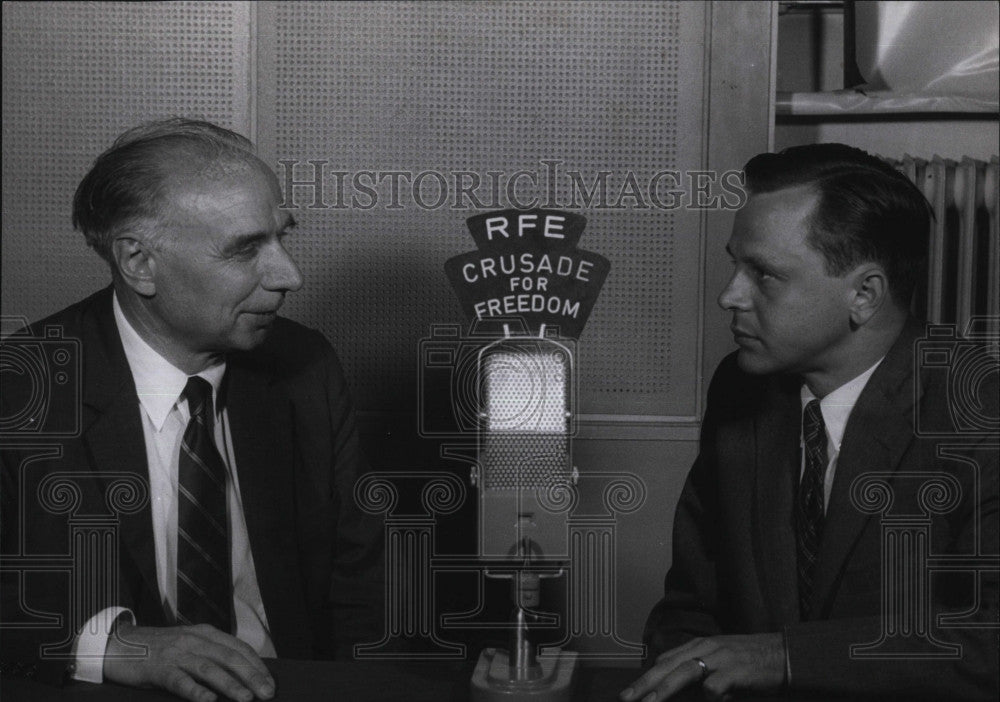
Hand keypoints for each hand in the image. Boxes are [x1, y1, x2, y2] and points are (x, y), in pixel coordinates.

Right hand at [103, 622, 275, 701]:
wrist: (119, 644)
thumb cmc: (159, 649)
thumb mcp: (190, 645)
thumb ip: (212, 654)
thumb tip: (241, 674)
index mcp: (206, 633)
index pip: (239, 648)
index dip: (257, 665)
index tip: (270, 682)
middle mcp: (194, 640)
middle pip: (230, 658)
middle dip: (252, 676)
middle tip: (267, 693)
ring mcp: (177, 653)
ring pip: (210, 668)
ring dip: (231, 685)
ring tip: (246, 699)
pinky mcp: (159, 669)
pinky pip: (180, 680)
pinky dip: (196, 691)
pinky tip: (208, 700)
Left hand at [620, 633, 785, 701]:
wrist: (782, 653)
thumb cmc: (748, 659)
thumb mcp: (718, 657)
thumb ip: (697, 667)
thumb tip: (672, 684)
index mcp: (699, 645)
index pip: (665, 660)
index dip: (646, 676)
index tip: (630, 692)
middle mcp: (705, 648)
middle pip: (668, 665)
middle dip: (645, 683)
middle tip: (626, 698)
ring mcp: (720, 658)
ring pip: (684, 672)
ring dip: (664, 689)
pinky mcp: (735, 671)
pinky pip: (714, 687)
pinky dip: (708, 698)